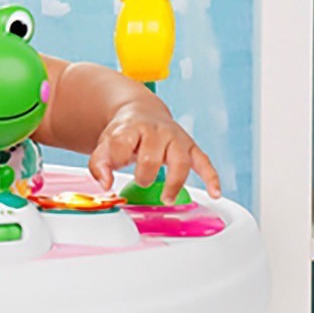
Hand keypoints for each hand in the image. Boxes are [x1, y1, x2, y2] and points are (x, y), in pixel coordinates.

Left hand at [89, 100, 221, 200]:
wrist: (140, 113)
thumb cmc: (124, 134)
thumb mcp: (105, 144)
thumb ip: (99, 165)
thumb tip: (106, 184)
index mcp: (132, 128)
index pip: (122, 145)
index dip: (115, 160)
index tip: (114, 169)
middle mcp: (156, 131)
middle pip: (151, 157)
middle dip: (144, 175)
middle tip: (140, 181)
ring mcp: (176, 139)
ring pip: (180, 161)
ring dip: (174, 183)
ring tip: (167, 198)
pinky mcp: (190, 148)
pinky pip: (204, 162)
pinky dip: (211, 178)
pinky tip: (214, 193)